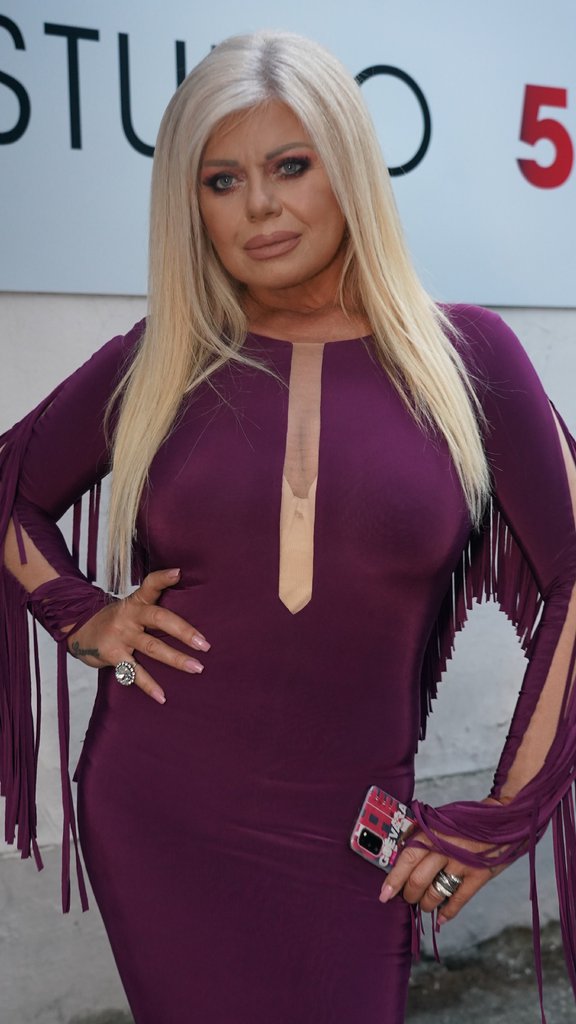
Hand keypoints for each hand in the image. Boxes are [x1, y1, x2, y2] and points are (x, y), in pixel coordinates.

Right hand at [66, 568, 210, 703]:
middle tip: (205, 644)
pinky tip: (162, 696)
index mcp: (136, 602)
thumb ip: (153, 607)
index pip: (150, 585)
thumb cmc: (116, 621)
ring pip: (152, 647)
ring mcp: (120, 635)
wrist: (78, 631)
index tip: (178, 573)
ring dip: (176, 659)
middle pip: (159, 618)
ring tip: (197, 668)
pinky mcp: (112, 654)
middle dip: (183, 631)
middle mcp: (129, 616)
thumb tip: (187, 612)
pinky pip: (134, 672)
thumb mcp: (131, 607)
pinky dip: (149, 685)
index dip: (163, 578)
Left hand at [379, 803, 506, 925]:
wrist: (502, 819)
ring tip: (424, 905)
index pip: (406, 859)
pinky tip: (442, 918)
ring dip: (426, 904)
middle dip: (409, 895)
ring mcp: (463, 863)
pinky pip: (459, 899)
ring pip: (435, 893)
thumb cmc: (467, 820)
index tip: (384, 894)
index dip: (393, 879)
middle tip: (407, 898)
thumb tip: (400, 856)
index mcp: (433, 832)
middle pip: (418, 880)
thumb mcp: (441, 821)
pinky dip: (448, 912)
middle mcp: (445, 848)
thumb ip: (423, 836)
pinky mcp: (479, 875)